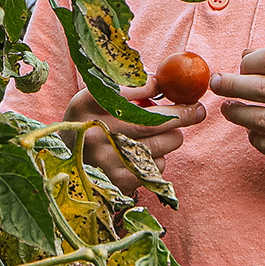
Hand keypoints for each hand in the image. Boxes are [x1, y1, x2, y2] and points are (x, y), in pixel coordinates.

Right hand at [63, 79, 205, 196]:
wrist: (67, 165)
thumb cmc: (90, 124)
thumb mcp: (95, 101)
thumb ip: (124, 88)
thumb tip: (164, 83)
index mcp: (84, 106)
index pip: (121, 91)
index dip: (146, 88)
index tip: (164, 86)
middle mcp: (93, 133)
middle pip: (147, 122)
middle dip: (180, 115)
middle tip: (197, 109)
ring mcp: (106, 160)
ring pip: (158, 145)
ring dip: (173, 136)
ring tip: (171, 132)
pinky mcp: (119, 182)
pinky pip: (155, 166)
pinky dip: (160, 157)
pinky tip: (148, 153)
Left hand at [213, 47, 264, 183]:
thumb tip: (245, 54)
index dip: (249, 61)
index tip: (238, 66)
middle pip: (263, 88)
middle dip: (232, 85)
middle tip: (215, 84)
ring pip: (261, 119)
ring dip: (237, 113)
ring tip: (227, 109)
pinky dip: (255, 137)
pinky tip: (251, 131)